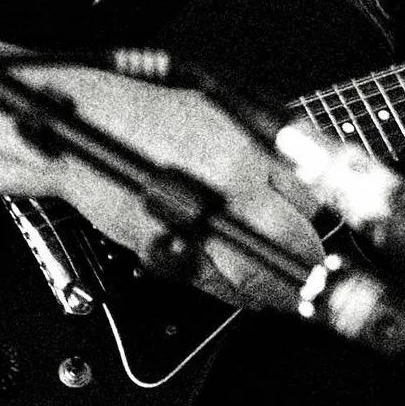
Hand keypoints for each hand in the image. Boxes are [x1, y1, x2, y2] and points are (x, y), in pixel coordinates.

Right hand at [17, 67, 324, 311]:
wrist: (86, 130)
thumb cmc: (149, 117)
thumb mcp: (222, 112)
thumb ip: (267, 147)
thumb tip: (307, 180)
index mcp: (246, 151)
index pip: (308, 196)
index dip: (316, 214)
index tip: (317, 224)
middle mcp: (227, 188)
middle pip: (292, 240)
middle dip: (310, 261)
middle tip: (317, 269)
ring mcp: (196, 223)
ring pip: (257, 275)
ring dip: (279, 290)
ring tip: (291, 293)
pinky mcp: (167, 250)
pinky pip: (215, 286)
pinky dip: (237, 293)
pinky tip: (248, 292)